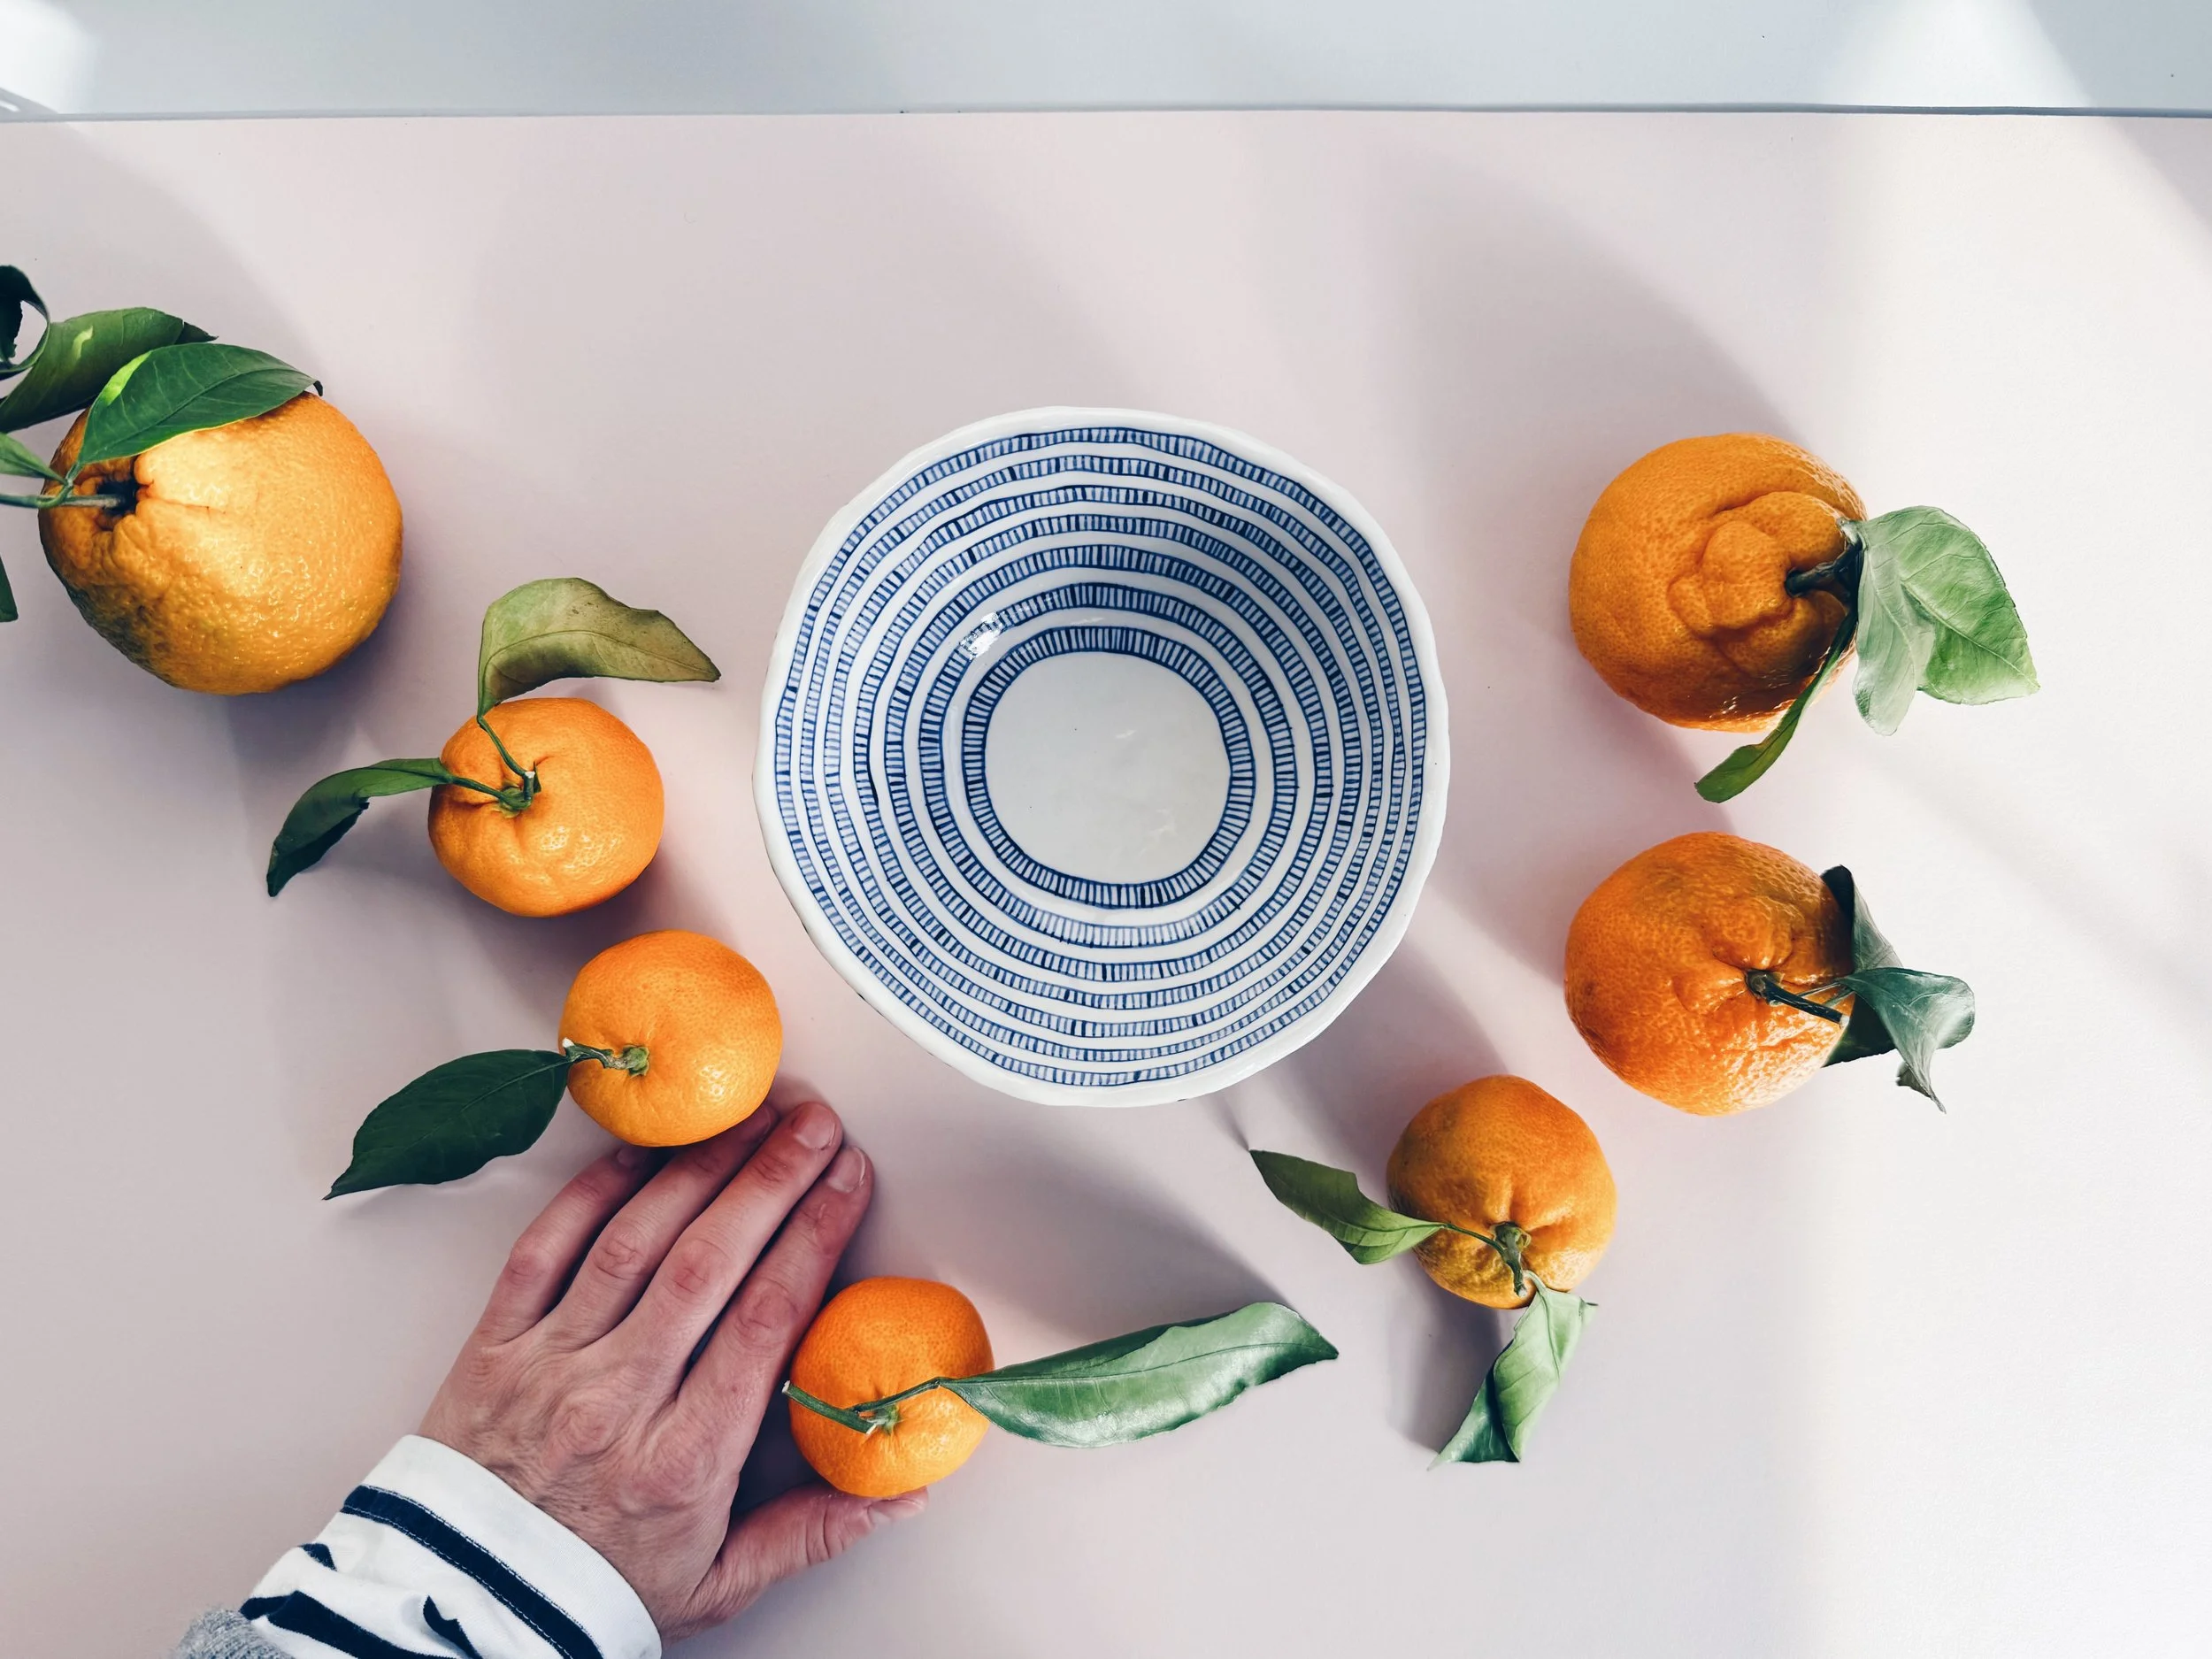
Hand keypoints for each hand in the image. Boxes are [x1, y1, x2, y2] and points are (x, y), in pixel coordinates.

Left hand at [419, 1094, 919, 1642]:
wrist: (464, 1610)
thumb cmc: (598, 1588)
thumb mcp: (719, 1583)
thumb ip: (814, 1529)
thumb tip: (906, 1487)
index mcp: (683, 1458)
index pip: (764, 1318)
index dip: (814, 1235)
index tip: (850, 1182)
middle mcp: (615, 1399)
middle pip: (707, 1261)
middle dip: (771, 1180)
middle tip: (816, 1126)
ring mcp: (548, 1364)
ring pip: (634, 1240)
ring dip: (699, 1167)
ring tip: (748, 1119)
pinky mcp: (493, 1345)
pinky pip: (546, 1247)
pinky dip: (593, 1190)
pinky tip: (643, 1151)